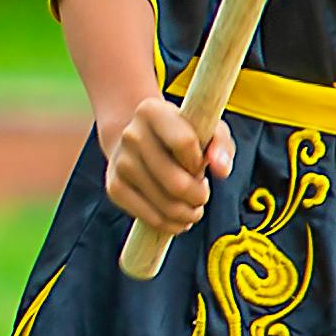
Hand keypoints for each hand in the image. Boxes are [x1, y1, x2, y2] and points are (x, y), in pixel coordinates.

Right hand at [105, 95, 231, 238]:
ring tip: (193, 205)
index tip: (201, 163)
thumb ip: (221, 145)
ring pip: (166, 206)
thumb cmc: (180, 134)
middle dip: (199, 196)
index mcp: (152, 111)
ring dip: (189, 213)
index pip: (185, 143)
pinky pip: (151, 218)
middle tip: (202, 194)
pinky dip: (172, 224)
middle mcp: (131, 135)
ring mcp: (120, 163)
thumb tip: (221, 170)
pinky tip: (178, 215)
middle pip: (176, 183)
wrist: (137, 139)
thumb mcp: (205, 129)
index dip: (200, 161)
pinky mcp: (114, 188)